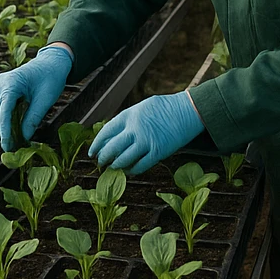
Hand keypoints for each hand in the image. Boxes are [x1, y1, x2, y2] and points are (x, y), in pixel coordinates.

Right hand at [0, 44, 73, 150]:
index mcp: (11, 83)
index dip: (5, 131)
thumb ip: (33, 118)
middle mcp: (1, 83)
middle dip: (0, 130)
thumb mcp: (45, 99)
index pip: (3, 111)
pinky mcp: (1, 88)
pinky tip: (11, 127)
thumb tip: (24, 137)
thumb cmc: (51, 77)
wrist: (52, 62)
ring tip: (11, 140)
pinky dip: (1, 117)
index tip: (8, 146)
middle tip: (10, 147)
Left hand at [89, 92, 203, 174]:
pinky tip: (128, 171)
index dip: (97, 144)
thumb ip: (128, 120)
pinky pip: (140, 166)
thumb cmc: (164, 108)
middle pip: (112, 148)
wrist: (187, 111)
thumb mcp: (141, 107)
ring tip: (113, 168)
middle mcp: (135, 129)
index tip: (92, 152)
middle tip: (100, 163)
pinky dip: (132, 171)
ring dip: (116, 166)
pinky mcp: (158, 152)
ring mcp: (146, 141)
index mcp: (129, 115)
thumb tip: (114, 135)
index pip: (106, 132)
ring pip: (123, 159)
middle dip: (103, 158)